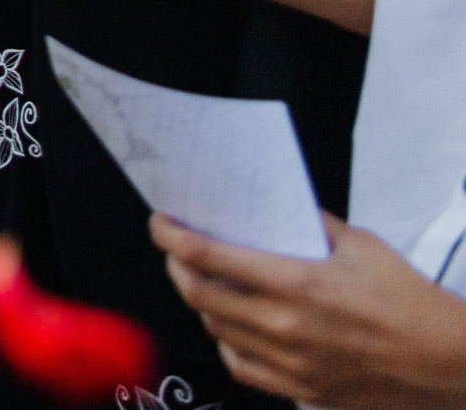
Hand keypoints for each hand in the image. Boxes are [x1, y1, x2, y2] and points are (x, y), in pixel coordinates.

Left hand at [152, 212, 465, 409]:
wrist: (448, 361)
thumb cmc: (409, 301)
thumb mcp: (361, 245)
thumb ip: (310, 224)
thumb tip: (273, 208)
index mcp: (297, 283)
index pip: (209, 256)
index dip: (172, 237)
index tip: (161, 223)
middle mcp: (284, 326)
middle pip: (198, 294)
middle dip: (176, 266)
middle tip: (176, 250)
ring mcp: (290, 364)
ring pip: (215, 329)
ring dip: (202, 303)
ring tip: (206, 282)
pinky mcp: (301, 391)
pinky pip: (241, 366)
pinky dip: (227, 342)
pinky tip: (233, 326)